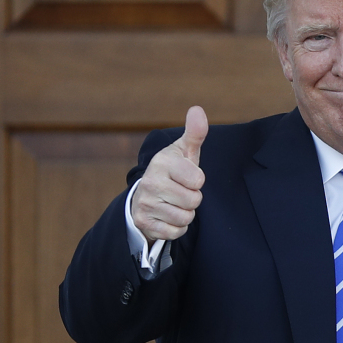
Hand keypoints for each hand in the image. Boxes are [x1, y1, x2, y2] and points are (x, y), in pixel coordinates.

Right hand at [132, 106, 207, 242]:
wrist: (146, 195)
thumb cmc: (173, 171)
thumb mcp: (184, 152)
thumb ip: (195, 133)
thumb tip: (197, 110)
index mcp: (162, 162)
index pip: (198, 180)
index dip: (197, 181)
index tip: (186, 176)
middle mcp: (150, 182)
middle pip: (194, 201)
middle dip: (192, 199)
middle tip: (180, 191)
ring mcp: (145, 203)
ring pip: (185, 218)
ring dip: (185, 213)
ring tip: (173, 202)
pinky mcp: (144, 223)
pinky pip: (176, 232)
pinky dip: (176, 227)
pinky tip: (167, 215)